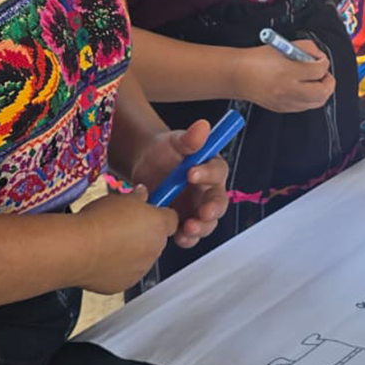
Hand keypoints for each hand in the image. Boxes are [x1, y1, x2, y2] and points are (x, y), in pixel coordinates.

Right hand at [73, 190, 176, 293]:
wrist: (78, 249)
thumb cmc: (99, 222)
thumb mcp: (120, 198)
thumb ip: (137, 197)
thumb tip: (142, 194)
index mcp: (159, 225)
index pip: (171, 219)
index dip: (158, 215)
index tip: (146, 212)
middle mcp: (155, 249)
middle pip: (156, 240)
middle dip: (143, 235)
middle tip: (121, 227)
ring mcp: (141, 269)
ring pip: (141, 259)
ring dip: (130, 253)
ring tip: (107, 243)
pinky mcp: (125, 284)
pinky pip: (125, 274)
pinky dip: (116, 268)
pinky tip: (101, 258)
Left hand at [127, 120, 231, 248]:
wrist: (146, 166)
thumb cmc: (166, 151)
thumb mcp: (175, 141)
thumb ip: (190, 138)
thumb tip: (203, 126)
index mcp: (212, 168)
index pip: (217, 171)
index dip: (207, 174)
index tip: (191, 173)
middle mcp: (209, 191)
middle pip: (218, 203)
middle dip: (212, 211)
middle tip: (201, 213)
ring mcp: (197, 208)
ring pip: (207, 223)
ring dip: (200, 228)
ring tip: (188, 228)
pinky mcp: (184, 222)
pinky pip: (189, 234)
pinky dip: (186, 238)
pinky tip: (178, 237)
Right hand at [234, 42, 333, 112]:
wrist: (237, 75)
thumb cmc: (257, 59)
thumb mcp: (282, 46)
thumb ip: (304, 47)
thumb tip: (317, 55)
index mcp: (287, 71)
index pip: (319, 70)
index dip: (324, 63)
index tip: (321, 60)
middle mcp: (288, 89)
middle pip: (322, 92)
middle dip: (328, 82)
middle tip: (324, 74)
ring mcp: (285, 102)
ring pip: (316, 103)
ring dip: (321, 91)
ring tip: (316, 82)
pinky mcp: (282, 109)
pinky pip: (305, 106)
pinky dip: (310, 98)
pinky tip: (304, 89)